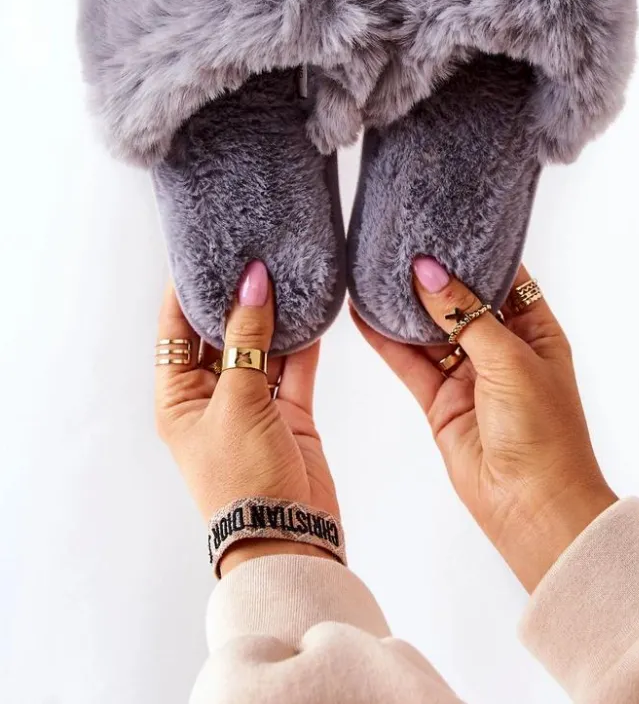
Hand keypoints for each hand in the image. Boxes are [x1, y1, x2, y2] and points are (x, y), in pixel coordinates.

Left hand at [155, 260, 339, 574]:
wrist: (287, 539)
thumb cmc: (242, 479)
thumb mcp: (237, 402)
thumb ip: (246, 339)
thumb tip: (251, 280)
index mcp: (178, 398)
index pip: (175, 330)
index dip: (188, 289)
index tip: (206, 248)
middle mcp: (211, 397)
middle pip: (220, 333)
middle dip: (236, 296)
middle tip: (254, 250)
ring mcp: (252, 404)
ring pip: (261, 346)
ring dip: (273, 314)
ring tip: (287, 268)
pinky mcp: (288, 414)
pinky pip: (293, 367)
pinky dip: (303, 341)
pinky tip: (313, 306)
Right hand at [351, 259, 615, 592]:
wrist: (533, 507)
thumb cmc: (543, 431)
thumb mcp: (510, 360)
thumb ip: (466, 314)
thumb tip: (427, 271)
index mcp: (535, 331)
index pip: (504, 277)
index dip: (476, 250)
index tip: (444, 220)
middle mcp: (501, 349)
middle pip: (461, 300)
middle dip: (433, 274)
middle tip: (399, 238)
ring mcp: (468, 375)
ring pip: (429, 330)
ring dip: (403, 305)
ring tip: (372, 268)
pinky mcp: (440, 402)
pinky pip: (409, 363)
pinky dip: (386, 341)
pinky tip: (362, 313)